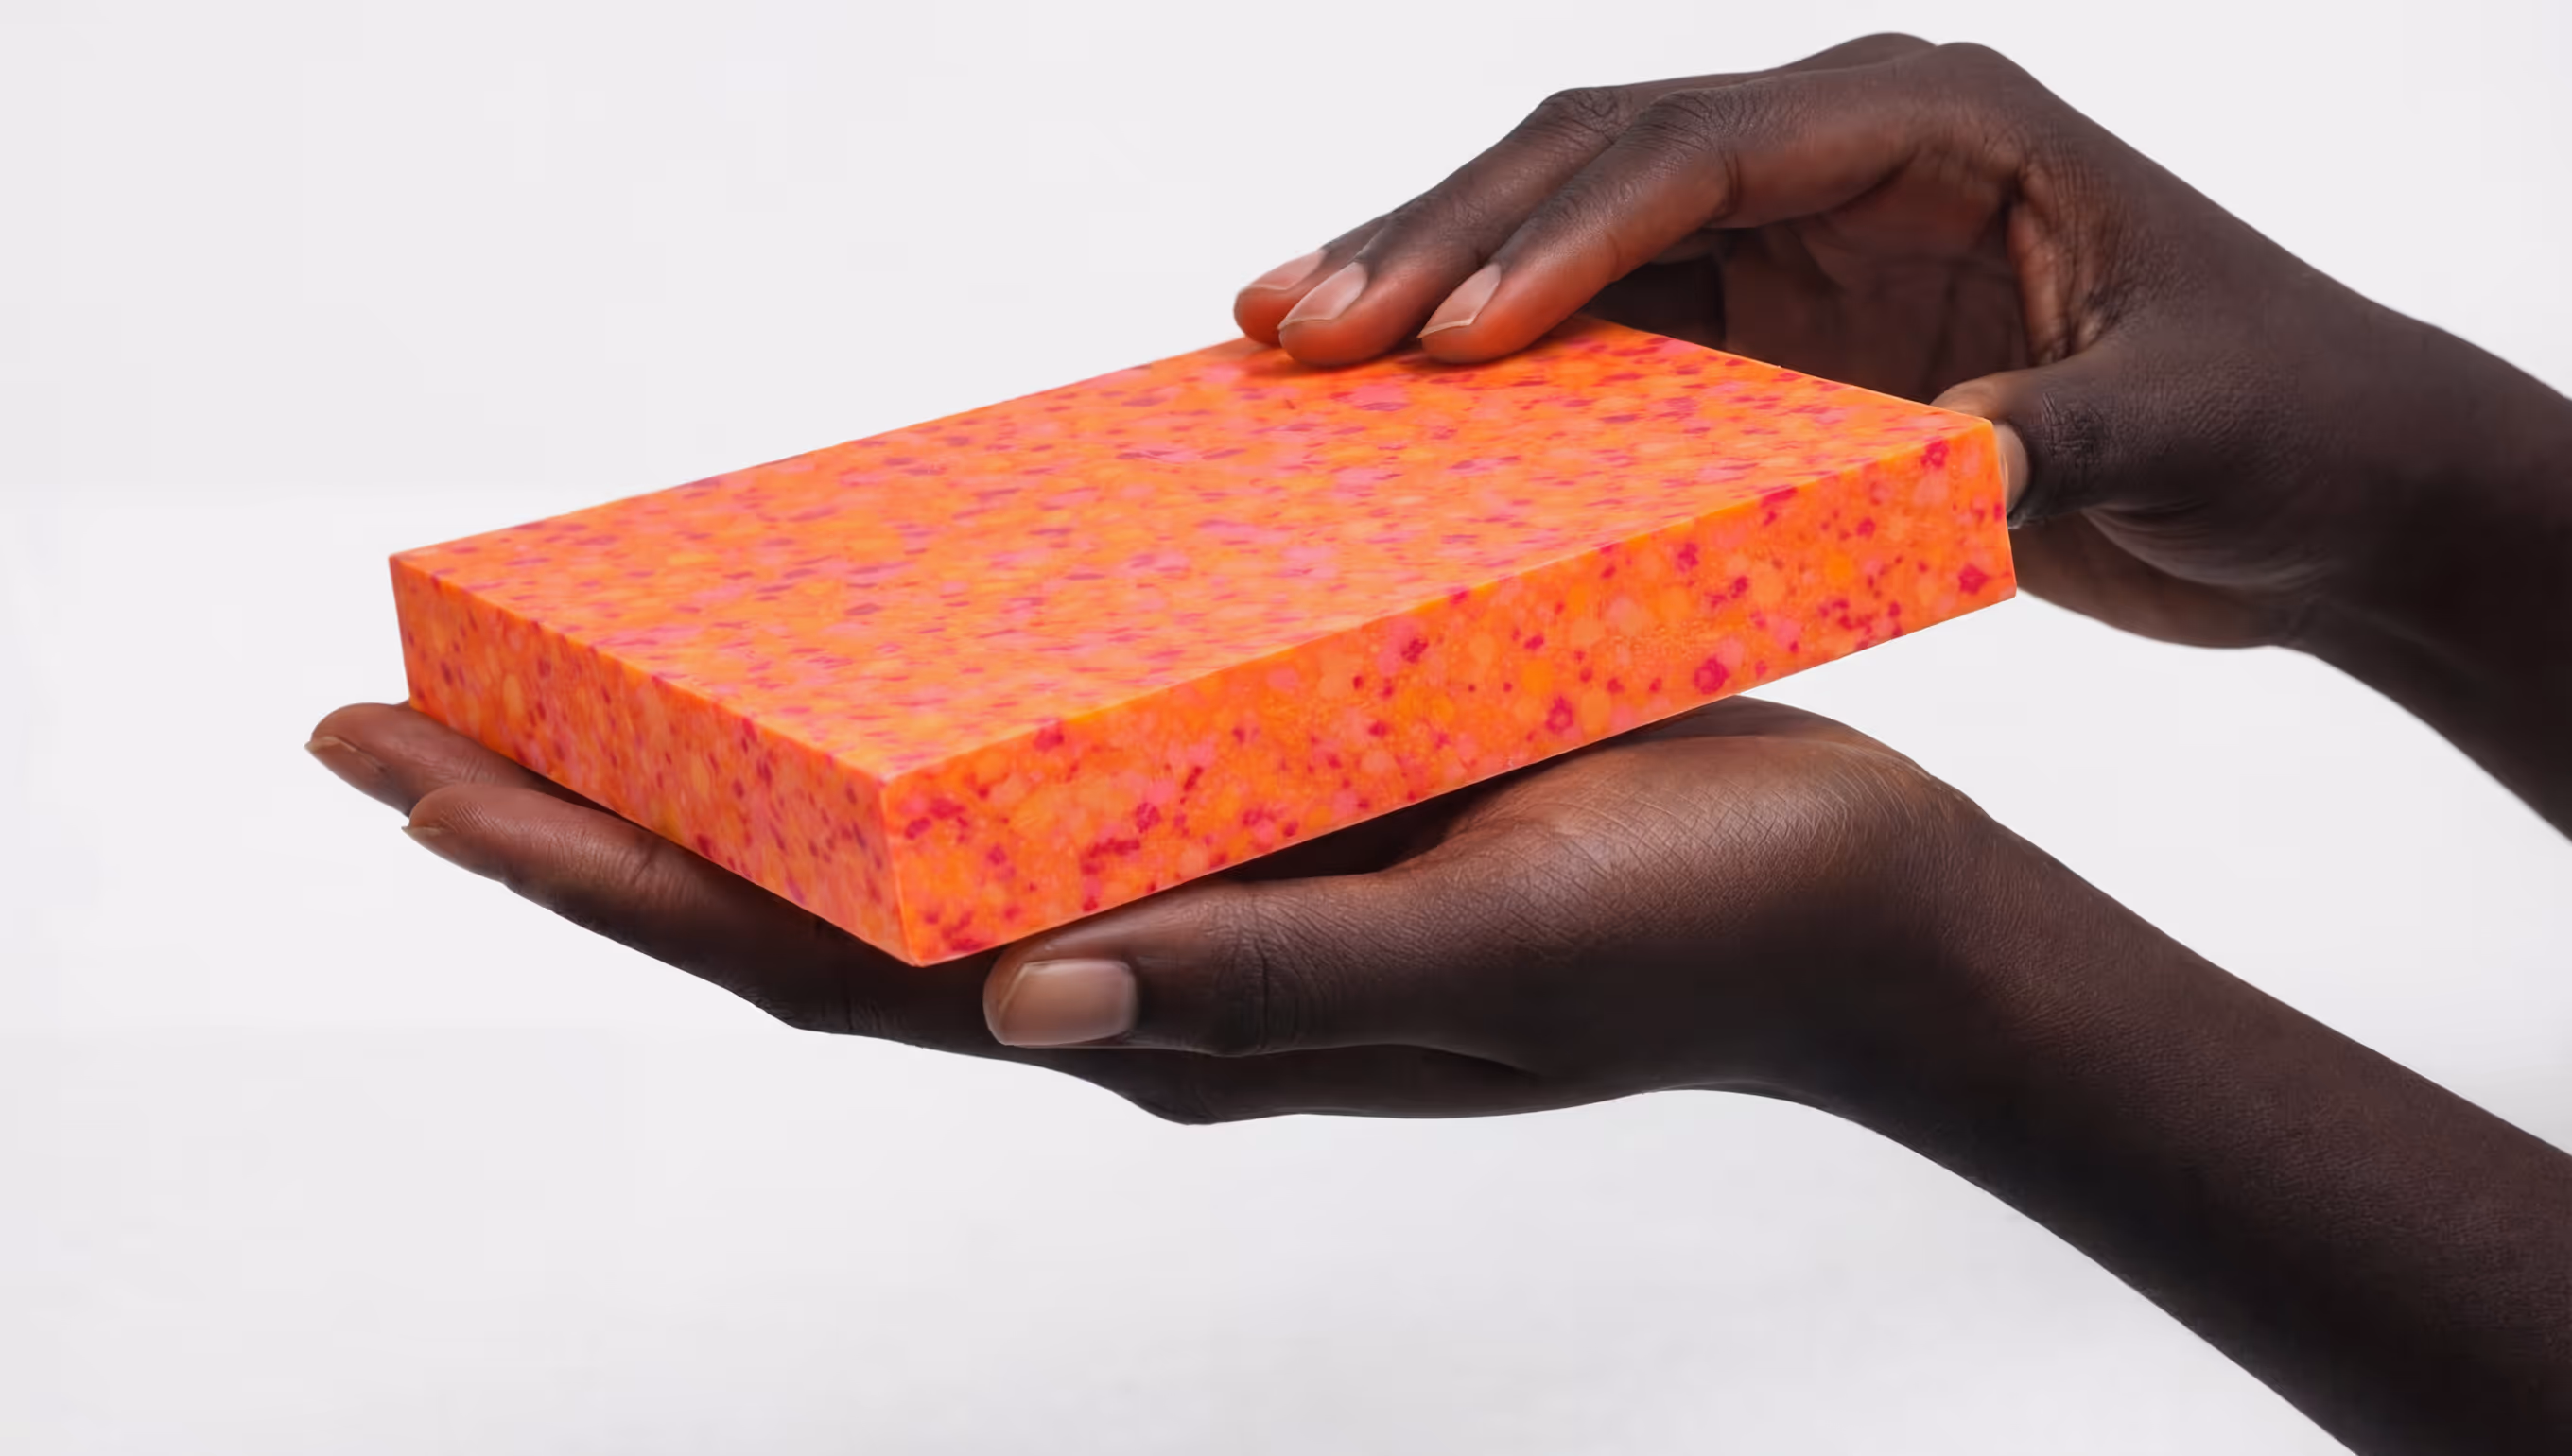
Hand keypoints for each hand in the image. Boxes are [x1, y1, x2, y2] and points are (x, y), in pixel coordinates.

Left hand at [306, 695, 1995, 1121]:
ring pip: (900, 840)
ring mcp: (1194, 888)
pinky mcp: (1261, 804)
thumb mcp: (1481, 958)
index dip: (607, 883)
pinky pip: (1041, 761)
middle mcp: (1145, 964)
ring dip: (718, 778)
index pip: (821, 965)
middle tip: (389, 736)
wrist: (1857, 915)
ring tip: (556, 697)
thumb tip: (1012, 1011)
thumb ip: (1254, 990)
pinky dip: (905, 717)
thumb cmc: (1698, 939)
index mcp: (1168, 1023)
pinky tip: (840, 651)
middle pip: (808, 907)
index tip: (415, 790)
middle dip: (587, 830)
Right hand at [1233, 35, 2567, 653]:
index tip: (1453, 332)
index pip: (1712, 149)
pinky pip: (1608, 325)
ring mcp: (1801, 238)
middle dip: (1443, 234)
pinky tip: (1399, 394)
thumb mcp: (2188, 417)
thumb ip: (2061, 429)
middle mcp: (1847, 155)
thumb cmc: (2289, 413)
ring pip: (1574, 230)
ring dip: (1435, 279)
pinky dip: (1501, 359)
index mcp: (1941, 121)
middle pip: (1599, 160)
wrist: (2329, 477)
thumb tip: (1945, 469)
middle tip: (1300, 317)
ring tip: (1291, 332)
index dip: (1569, 232)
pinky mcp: (1776, 331)